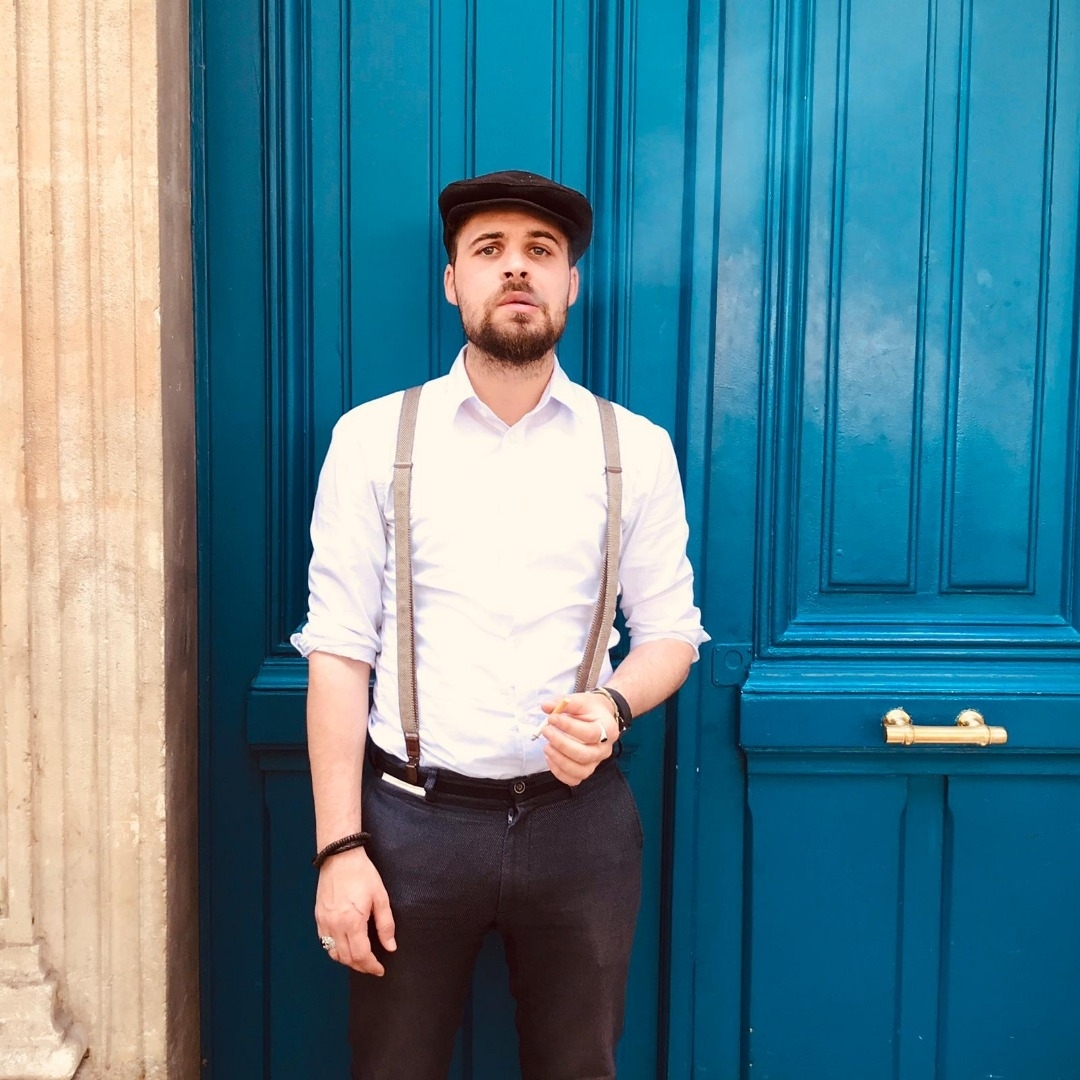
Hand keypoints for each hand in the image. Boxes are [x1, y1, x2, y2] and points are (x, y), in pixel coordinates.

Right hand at [315, 846, 395, 974]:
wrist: (340, 857)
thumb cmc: (362, 874)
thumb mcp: (380, 897)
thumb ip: (386, 924)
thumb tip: (390, 946)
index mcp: (352, 922)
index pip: (361, 956)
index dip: (371, 966)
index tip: (380, 969)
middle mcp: (335, 926)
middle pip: (347, 958)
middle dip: (361, 966)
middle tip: (372, 966)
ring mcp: (324, 922)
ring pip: (333, 953)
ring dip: (347, 960)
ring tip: (360, 958)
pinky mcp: (318, 917)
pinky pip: (324, 942)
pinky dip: (334, 950)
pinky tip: (344, 946)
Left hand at [538, 692, 616, 785]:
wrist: (600, 717)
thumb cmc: (590, 710)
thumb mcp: (581, 700)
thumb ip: (564, 702)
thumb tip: (546, 706)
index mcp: (607, 729)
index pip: (590, 733)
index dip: (569, 727)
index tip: (551, 718)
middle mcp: (604, 749)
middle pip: (585, 755)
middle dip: (561, 745)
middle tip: (546, 731)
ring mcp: (596, 762)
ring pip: (580, 771)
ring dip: (559, 760)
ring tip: (546, 746)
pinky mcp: (586, 770)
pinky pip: (574, 780)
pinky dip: (559, 772)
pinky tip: (550, 757)